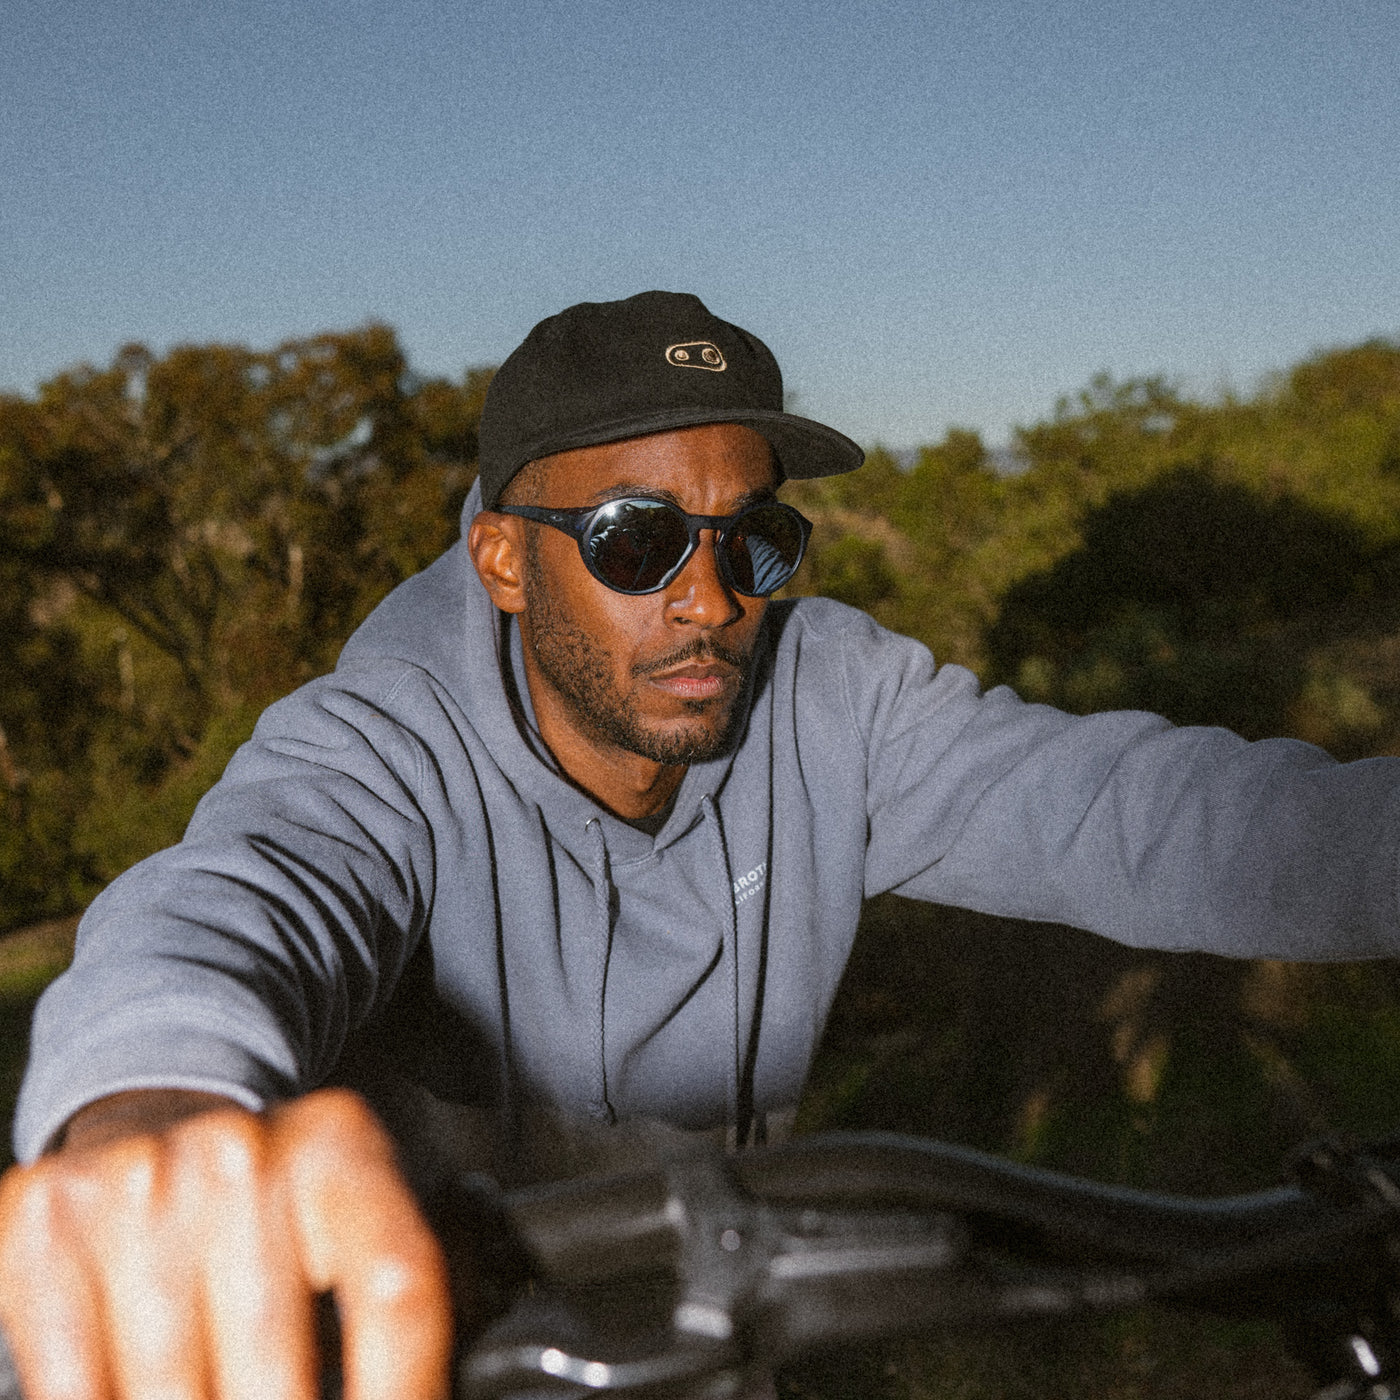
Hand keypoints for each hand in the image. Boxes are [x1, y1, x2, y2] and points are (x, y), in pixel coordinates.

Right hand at [0, 1087, 451, 1399]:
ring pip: (172, 1398)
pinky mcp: (44, 1229)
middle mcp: (241, 1156)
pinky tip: (149, 1399)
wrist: (157, 1108)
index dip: (404, 1389)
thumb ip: (390, 1291)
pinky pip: (77, 1391)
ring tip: (224, 1398)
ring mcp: (138, 1190)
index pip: (397, 1291)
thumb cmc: (268, 1190)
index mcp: (339, 1148)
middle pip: (278, 1375)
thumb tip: (435, 1388)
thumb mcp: (350, 1207)